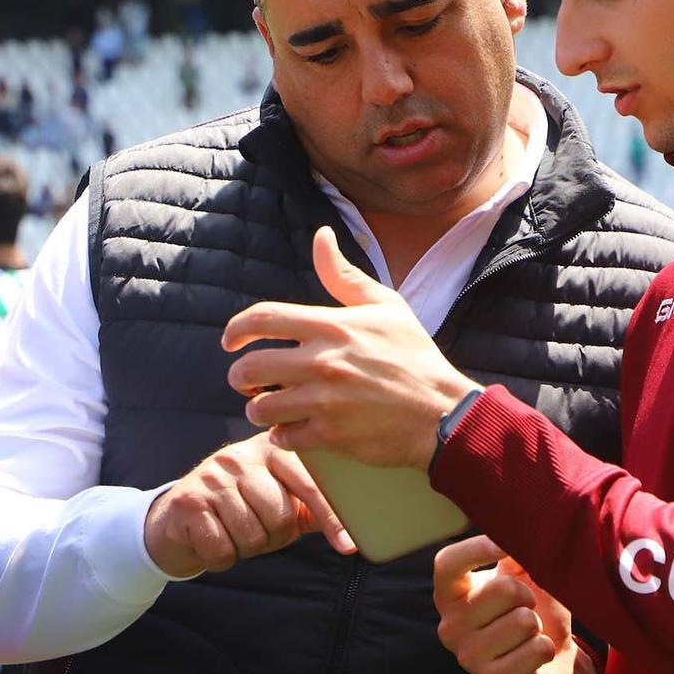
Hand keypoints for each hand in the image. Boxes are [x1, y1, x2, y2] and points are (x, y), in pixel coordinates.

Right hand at [143, 431, 355, 578]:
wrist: (178, 522)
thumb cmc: (239, 512)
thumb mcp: (277, 502)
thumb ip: (311, 507)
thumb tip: (356, 529)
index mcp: (270, 450)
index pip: (309, 485)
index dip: (330, 518)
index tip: (348, 547)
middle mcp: (240, 456)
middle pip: (279, 516)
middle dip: (272, 537)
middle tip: (256, 531)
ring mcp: (212, 476)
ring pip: (251, 535)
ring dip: (245, 548)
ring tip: (233, 533)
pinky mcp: (188, 501)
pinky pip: (222, 548)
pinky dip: (221, 558)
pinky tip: (212, 541)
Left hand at [221, 227, 479, 468]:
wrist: (442, 412)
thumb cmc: (414, 356)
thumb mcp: (385, 306)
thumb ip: (343, 274)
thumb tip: (320, 236)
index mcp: (331, 326)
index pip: (262, 318)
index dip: (236, 329)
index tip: (230, 341)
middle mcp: (323, 362)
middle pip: (250, 368)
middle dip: (240, 376)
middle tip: (247, 382)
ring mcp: (325, 402)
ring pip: (260, 407)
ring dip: (258, 409)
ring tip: (269, 408)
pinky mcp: (331, 436)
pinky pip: (283, 437)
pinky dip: (281, 435)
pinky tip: (292, 430)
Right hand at [433, 535, 598, 673]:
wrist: (552, 663)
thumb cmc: (533, 610)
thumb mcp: (524, 573)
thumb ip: (516, 548)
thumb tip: (517, 523)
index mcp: (451, 594)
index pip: (447, 563)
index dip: (478, 549)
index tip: (506, 545)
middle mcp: (450, 626)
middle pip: (501, 589)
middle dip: (528, 593)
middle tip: (528, 607)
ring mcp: (468, 657)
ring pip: (524, 621)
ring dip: (539, 624)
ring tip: (531, 633)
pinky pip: (536, 650)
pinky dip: (547, 647)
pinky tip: (537, 654)